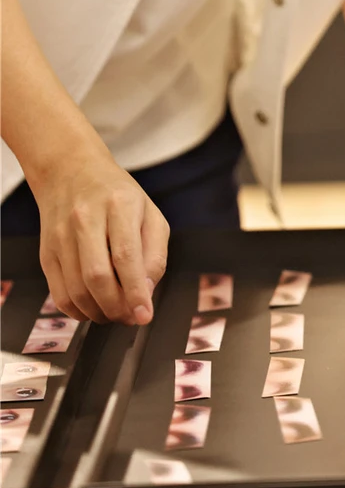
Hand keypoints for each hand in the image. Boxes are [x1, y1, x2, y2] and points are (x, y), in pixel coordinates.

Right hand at [30, 147, 168, 325]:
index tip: (144, 315)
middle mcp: (86, 218)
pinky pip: (60, 295)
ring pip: (77, 291)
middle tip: (130, 316)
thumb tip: (146, 292)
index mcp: (119, 204)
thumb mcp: (150, 213)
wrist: (71, 172)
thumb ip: (155, 253)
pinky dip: (79, 311)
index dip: (135, 291)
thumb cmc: (117, 195)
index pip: (125, 256)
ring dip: (99, 313)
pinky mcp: (46, 252)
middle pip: (97, 277)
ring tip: (115, 312)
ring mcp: (61, 236)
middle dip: (117, 307)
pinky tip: (94, 307)